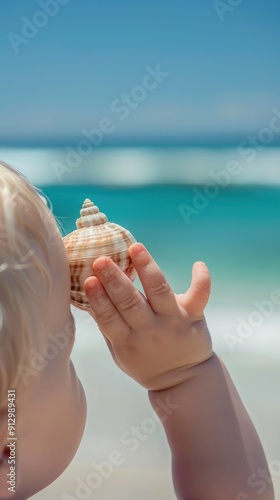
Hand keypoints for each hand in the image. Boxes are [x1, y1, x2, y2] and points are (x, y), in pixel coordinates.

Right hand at [84, 243, 212, 389]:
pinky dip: (201, 281)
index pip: (109, 319)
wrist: (184, 380)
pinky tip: (198, 265)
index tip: (88, 280)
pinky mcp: (193, 317)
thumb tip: (87, 292)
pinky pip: (199, 297)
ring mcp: (172, 322)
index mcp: (127, 341)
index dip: (99, 300)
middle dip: (115, 280)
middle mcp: (149, 330)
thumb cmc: (145, 361)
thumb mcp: (120, 351)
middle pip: (130, 303)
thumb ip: (108, 324)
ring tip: (136, 248)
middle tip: (102, 260)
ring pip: (159, 292)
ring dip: (147, 268)